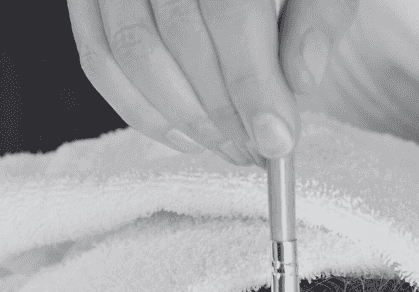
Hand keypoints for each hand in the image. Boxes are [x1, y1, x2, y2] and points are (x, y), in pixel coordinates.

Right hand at [68, 0, 357, 164]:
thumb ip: (319, 15)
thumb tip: (301, 80)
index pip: (228, 9)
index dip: (251, 82)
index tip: (275, 139)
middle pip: (178, 34)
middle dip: (222, 110)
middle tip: (257, 151)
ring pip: (132, 51)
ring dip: (183, 118)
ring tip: (229, 146)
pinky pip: (99, 59)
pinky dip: (140, 110)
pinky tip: (185, 136)